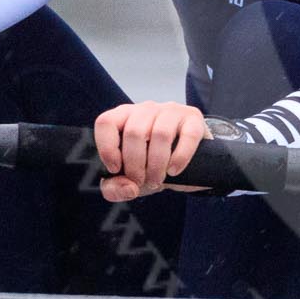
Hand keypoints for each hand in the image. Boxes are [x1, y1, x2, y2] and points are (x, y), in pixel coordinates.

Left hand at [94, 101, 208, 201]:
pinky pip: (188, 135)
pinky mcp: (193, 118)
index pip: (106, 122)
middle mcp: (146, 109)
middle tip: (141, 181)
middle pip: (134, 132)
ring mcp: (171, 111)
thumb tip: (129, 187)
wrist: (187, 164)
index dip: (107, 148)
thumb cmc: (151, 166)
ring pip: (160, 133)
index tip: (115, 168)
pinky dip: (180, 157)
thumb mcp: (129, 181)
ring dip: (157, 165)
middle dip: (136, 165)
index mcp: (124, 118)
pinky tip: (174, 170)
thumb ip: (115, 189)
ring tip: (157, 179)